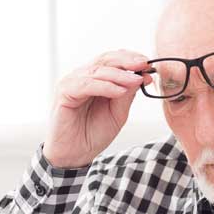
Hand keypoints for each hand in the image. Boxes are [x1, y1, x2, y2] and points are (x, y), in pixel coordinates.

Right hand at [43, 49, 151, 167]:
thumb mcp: (118, 113)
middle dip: (127, 61)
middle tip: (144, 65)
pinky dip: (105, 86)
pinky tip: (120, 91)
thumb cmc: (92, 134)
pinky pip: (86, 85)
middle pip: (105, 59)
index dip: (130, 59)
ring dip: (119, 75)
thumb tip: (142, 76)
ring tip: (136, 80)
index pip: (113, 60)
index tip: (148, 64)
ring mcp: (71, 83)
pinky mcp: (64, 93)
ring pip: (97, 70)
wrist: (75, 155)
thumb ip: (127, 94)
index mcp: (95, 79)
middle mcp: (82, 77)